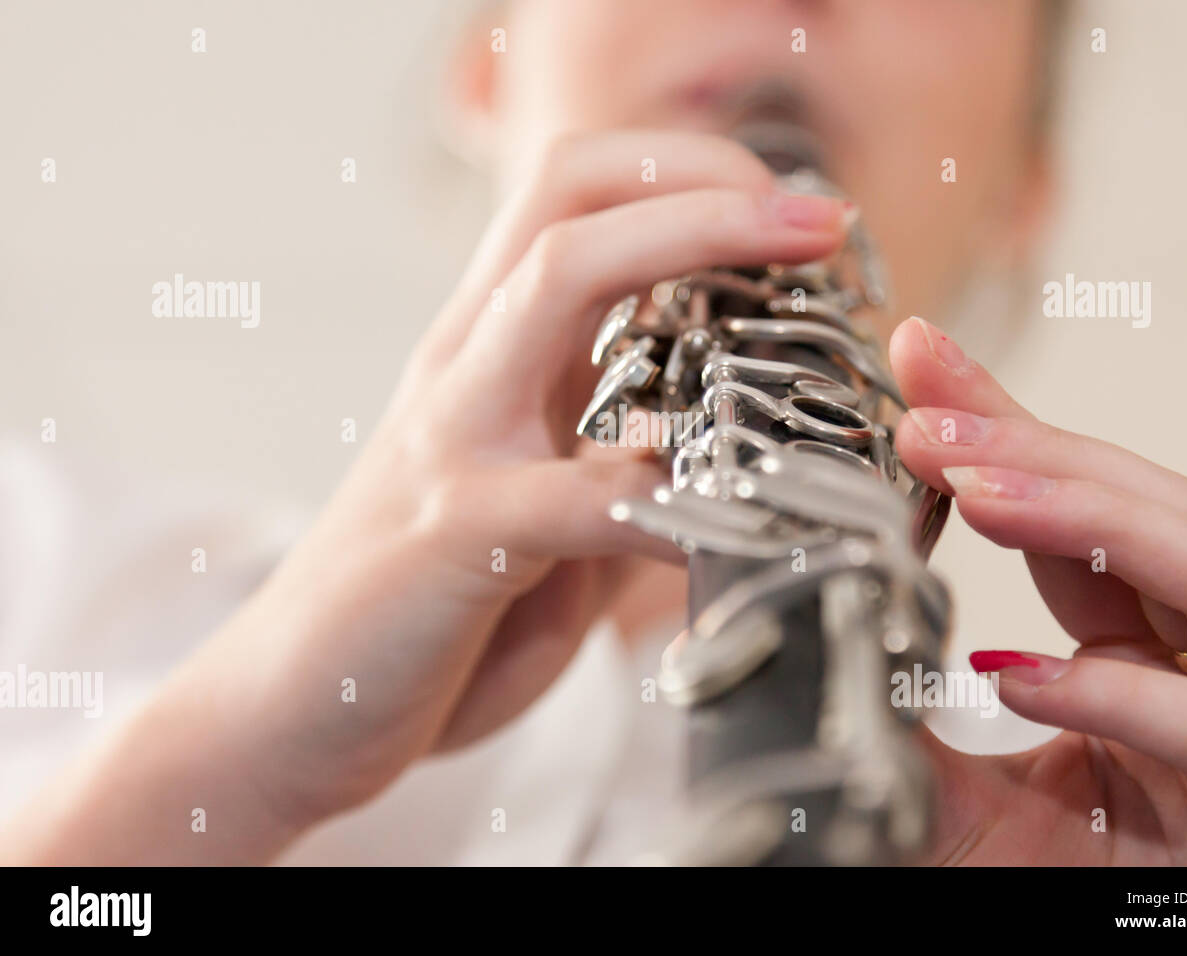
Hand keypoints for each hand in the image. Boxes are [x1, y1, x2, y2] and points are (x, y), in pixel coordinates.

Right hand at [1, 131, 856, 862]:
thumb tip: (727, 461)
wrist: (284, 706)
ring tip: (796, 276)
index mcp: (490, 356)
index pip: (575, 203)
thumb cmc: (425, 610)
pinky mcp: (449, 533)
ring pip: (559, 281)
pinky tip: (742, 522)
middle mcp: (467, 368)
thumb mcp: (533, 514)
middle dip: (705, 183)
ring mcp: (453, 438)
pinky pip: (579, 492)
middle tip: (817, 217)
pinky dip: (675, 495)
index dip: (690, 180)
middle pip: (570, 202)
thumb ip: (614, 472)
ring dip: (691, 250)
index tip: (794, 218)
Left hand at [890, 315, 1186, 864]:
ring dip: (1095, 520)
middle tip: (927, 416)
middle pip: (1163, 516)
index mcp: (1137, 666)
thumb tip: (826, 595)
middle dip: (1046, 447)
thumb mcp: (938, 791)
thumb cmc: (1038, 902)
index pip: (1083, 519)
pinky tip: (1020, 674)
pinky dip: (1126, 694)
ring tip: (976, 489)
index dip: (1010, 431)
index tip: (920, 365)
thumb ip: (896, 699)